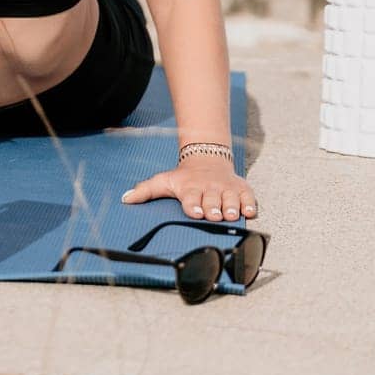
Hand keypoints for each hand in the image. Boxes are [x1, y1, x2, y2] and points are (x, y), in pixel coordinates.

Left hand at [119, 155, 259, 221]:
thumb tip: (125, 199)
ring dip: (231, 208)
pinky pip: (248, 197)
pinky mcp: (241, 189)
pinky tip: (248, 211)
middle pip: (212, 200)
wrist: (207, 160)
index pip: (191, 198)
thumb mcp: (163, 181)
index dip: (193, 205)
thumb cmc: (183, 177)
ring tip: (230, 214)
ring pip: (231, 200)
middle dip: (213, 208)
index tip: (195, 212)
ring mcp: (226, 189)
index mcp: (190, 188)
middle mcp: (209, 188)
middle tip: (213, 215)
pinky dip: (249, 204)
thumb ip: (145, 191)